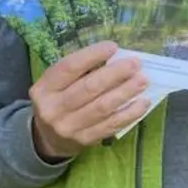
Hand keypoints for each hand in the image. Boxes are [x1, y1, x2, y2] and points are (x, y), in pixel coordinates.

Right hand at [29, 41, 151, 160]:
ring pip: (102, 107)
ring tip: (142, 80)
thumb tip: (114, 56)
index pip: (69, 68)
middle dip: (115, 74)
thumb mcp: (56, 84)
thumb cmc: (57, 101)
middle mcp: (54, 109)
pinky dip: (130, 113)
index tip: (113, 47)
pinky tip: (142, 103)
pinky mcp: (85, 140)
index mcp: (44, 88)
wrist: (47, 139)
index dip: (92, 55)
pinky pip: (111, 125)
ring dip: (126, 92)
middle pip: (89, 88)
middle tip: (135, 64)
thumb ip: (78, 71)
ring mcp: (70, 127)